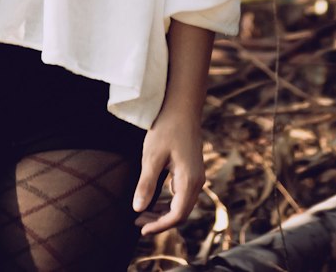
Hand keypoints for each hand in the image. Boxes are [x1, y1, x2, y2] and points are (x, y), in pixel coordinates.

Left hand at [132, 109, 205, 235]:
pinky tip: (154, 198)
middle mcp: (197, 181)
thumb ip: (146, 184)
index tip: (141, 229)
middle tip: (137, 222)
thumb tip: (138, 209)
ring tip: (142, 213)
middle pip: (180, 213)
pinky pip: (182, 193)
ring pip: (182, 204)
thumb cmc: (166, 128)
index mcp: (189, 181)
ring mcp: (196, 175)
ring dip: (163, 212)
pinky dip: (168, 201)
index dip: (159, 226)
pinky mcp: (192, 169)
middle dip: (159, 221)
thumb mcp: (152, 156)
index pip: (176, 215)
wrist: (182, 105)